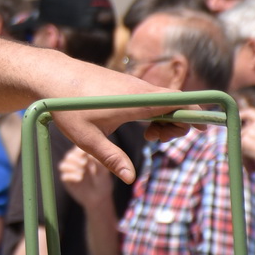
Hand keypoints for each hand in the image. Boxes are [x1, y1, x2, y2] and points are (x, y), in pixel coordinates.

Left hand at [47, 70, 192, 183]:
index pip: (179, 102)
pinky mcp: (125, 83)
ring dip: (166, 117)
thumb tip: (130, 179)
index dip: (195, 113)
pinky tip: (141, 123)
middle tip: (159, 140)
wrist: (50, 76)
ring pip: (164, 99)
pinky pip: (152, 95)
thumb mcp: (86, 138)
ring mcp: (132, 83)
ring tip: (151, 135)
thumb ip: (110, 158)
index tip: (204, 127)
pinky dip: (155, 110)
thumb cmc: (66, 106)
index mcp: (136, 100)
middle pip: (177, 102)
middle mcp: (139, 88)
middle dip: (179, 123)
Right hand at [57, 146, 115, 211]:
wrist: (100, 198)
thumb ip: (99, 163)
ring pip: (64, 165)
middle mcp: (76, 163)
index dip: (80, 150)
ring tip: (82, 172)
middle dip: (75, 158)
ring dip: (72, 167)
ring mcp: (71, 172)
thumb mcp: (104, 172)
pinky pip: (64, 176)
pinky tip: (80, 178)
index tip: (85, 153)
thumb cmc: (103, 182)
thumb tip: (92, 155)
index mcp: (85, 157)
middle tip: (84, 163)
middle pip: (69, 156)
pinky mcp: (68, 182)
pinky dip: (71, 176)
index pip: (78, 149)